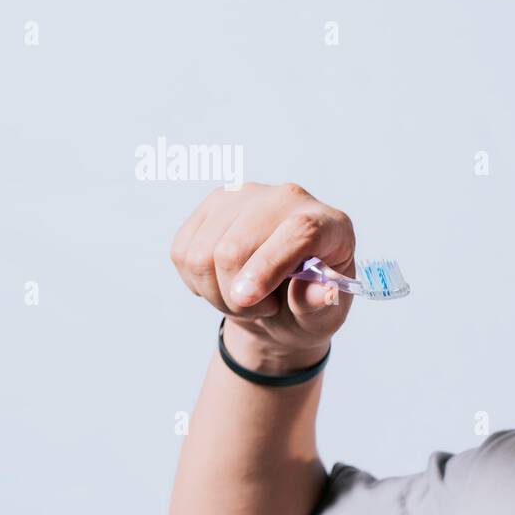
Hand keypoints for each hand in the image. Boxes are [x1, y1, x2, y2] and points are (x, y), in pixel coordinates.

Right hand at [170, 182, 355, 369]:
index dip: (269, 266)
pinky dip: (197, 281)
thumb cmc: (307, 308)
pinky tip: (223, 283)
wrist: (281, 303)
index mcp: (331, 224)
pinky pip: (182, 252)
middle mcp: (289, 199)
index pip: (299, 231)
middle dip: (237, 296)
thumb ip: (320, 305)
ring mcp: (247, 196)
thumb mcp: (323, 318)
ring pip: (203, 252)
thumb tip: (323, 292)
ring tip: (245, 300)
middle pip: (237, 245)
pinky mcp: (214, 204)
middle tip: (259, 311)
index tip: (246, 299)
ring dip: (216, 293)